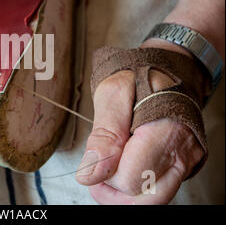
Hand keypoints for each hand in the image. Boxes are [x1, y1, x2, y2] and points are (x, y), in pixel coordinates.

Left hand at [76, 42, 204, 203]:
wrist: (167, 71)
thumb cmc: (140, 78)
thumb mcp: (114, 93)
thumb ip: (104, 134)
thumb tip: (89, 174)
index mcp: (164, 131)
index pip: (131, 178)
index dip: (104, 174)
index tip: (92, 160)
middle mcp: (180, 152)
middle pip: (143, 197)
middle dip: (112, 188)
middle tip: (96, 169)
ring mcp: (183, 162)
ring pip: (153, 200)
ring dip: (123, 194)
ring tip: (105, 174)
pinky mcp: (179, 167)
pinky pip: (158, 191)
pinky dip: (135, 189)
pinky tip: (120, 172)